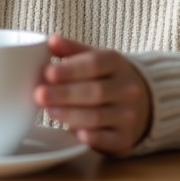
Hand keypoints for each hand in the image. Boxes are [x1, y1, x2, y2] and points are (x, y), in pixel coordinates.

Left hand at [33, 34, 151, 154]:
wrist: (140, 102)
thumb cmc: (106, 77)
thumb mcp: (93, 58)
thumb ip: (71, 50)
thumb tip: (51, 41)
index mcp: (116, 63)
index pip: (94, 64)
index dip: (70, 69)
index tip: (48, 72)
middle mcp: (127, 88)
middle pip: (95, 91)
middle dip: (65, 94)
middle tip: (39, 94)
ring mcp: (128, 114)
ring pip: (98, 116)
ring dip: (71, 115)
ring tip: (49, 111)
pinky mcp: (125, 138)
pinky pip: (109, 139)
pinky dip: (93, 137)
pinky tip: (77, 133)